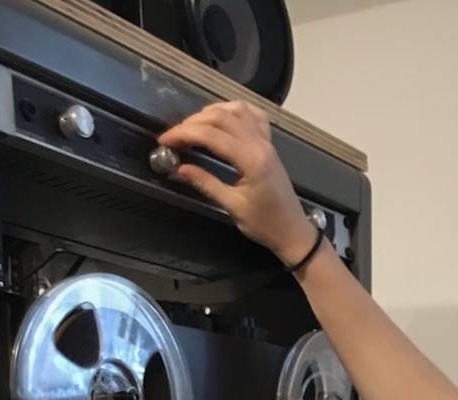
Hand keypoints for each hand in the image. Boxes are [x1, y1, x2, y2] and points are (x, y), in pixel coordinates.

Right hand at [157, 101, 316, 264]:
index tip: (164, 141)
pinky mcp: (269, 145)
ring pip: (237, 110)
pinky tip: (221, 118)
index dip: (184, 133)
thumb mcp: (233, 207)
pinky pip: (253, 116)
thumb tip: (177, 169)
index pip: (212, 135)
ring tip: (193, 127)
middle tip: (174, 137)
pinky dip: (234, 111)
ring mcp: (267, 142)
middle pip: (222, 117)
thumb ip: (205, 183)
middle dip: (193, 123)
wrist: (293, 231)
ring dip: (212, 112)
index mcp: (252, 160)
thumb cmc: (265, 224)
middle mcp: (260, 144)